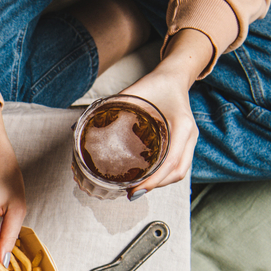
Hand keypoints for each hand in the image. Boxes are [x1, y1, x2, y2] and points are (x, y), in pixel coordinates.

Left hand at [118, 30, 213, 196]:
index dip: (153, 180)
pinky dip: (163, 176)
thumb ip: (111, 108)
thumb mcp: (133, 93)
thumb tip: (80, 127)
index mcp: (182, 125)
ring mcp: (190, 139)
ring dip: (159, 184)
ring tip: (137, 189)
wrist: (173, 77)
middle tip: (131, 193)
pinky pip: (179, 165)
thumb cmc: (154, 85)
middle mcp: (189, 134)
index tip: (134, 190)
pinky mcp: (185, 142)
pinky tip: (146, 179)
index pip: (171, 161)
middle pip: (177, 171)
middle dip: (155, 186)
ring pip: (180, 171)